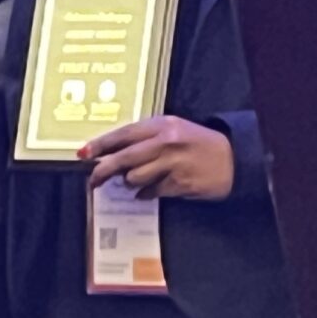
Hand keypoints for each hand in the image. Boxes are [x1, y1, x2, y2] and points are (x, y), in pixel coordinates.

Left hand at [81, 116, 235, 200]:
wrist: (233, 159)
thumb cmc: (197, 143)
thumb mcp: (173, 130)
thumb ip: (145, 138)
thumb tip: (112, 152)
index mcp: (161, 125)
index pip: (124, 134)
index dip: (101, 145)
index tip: (83, 154)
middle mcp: (166, 141)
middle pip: (124, 158)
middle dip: (103, 170)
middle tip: (93, 180)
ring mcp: (172, 163)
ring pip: (134, 177)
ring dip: (129, 183)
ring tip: (135, 181)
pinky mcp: (179, 183)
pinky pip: (150, 191)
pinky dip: (146, 193)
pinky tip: (151, 190)